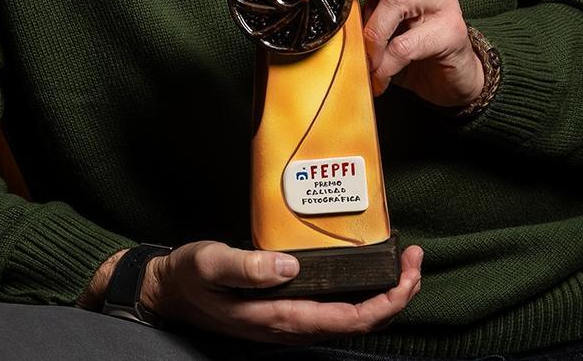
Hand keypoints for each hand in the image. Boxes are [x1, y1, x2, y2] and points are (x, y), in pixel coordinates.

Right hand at [141, 240, 422, 341]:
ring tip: (400, 261)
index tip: (409, 270)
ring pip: (350, 317)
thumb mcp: (212, 264)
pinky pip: (334, 308)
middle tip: (415, 258)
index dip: (388, 301)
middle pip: (360, 321)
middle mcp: (292, 325)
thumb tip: (289, 266)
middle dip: (396, 295)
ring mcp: (290, 320)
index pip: (351, 319)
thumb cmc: (189, 276)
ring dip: (381, 294)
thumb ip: (247, 266)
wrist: (167, 292)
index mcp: (281, 318)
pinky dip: (358, 291)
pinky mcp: (285, 308)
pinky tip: (361, 267)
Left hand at [325, 0, 482, 106]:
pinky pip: (409, 43)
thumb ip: (354, 8)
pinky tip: (378, 76)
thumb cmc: (405, 41)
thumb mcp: (375, 19)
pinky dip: (386, 63)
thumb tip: (312, 12)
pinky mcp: (452, 32)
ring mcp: (441, 0)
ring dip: (372, 32)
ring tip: (364, 58)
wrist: (447, 77)